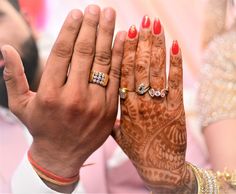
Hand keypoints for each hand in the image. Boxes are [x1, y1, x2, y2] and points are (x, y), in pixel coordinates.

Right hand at [2, 5, 124, 191]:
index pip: (62, 53)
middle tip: (95, 8)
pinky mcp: (110, 109)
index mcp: (49, 94)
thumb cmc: (41, 127)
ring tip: (109, 14)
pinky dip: (120, 56)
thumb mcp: (21, 105)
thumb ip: (13, 77)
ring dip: (107, 34)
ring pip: (103, 62)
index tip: (77, 13)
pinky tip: (122, 37)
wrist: (62, 155)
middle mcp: (73, 97)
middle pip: (84, 53)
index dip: (70, 30)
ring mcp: (95, 104)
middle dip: (91, 26)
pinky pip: (116, 77)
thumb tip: (5, 49)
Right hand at [113, 16, 195, 192]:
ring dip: (155, 46)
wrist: (159, 167)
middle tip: (140, 21)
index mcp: (124, 106)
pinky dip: (175, 63)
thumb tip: (104, 105)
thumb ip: (113, 118)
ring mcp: (158, 104)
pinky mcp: (175, 109)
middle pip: (138, 66)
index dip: (124, 52)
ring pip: (155, 70)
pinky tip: (174, 45)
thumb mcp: (120, 135)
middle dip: (140, 41)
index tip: (124, 34)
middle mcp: (139, 102)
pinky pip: (175, 82)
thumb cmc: (138, 150)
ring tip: (154, 25)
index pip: (122, 73)